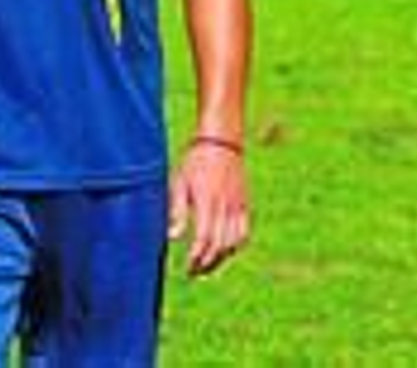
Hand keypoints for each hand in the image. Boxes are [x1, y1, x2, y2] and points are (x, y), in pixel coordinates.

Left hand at [168, 140, 250, 276]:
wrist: (221, 143)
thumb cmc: (194, 162)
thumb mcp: (179, 183)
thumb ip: (177, 211)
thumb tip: (172, 237)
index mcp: (207, 202)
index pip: (204, 239)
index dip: (196, 257)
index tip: (187, 267)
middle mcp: (225, 208)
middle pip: (220, 246)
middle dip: (207, 263)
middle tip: (193, 272)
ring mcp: (238, 207)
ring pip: (234, 243)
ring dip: (221, 258)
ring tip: (206, 266)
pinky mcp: (244, 205)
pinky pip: (243, 233)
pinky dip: (235, 246)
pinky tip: (223, 251)